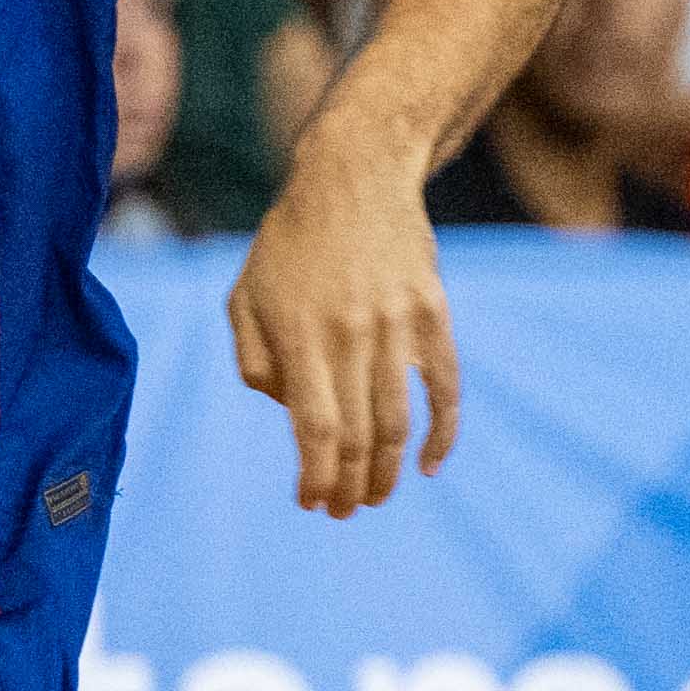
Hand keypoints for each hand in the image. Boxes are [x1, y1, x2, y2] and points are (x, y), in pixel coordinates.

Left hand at [225, 146, 460, 518]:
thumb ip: (254, 361)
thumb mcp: (244, 297)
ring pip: (401, 420)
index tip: (312, 503)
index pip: (314, 427)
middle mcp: (351, 334)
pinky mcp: (434, 314)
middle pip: (360, 435)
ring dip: (391, 471)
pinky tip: (431, 464)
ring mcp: (398, 325)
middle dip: (351, 485)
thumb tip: (286, 411)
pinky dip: (444, 433)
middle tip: (344, 512)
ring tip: (377, 497)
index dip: (316, 475)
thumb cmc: (288, 245)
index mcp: (300, 335)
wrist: (354, 178)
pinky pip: (445, 388)